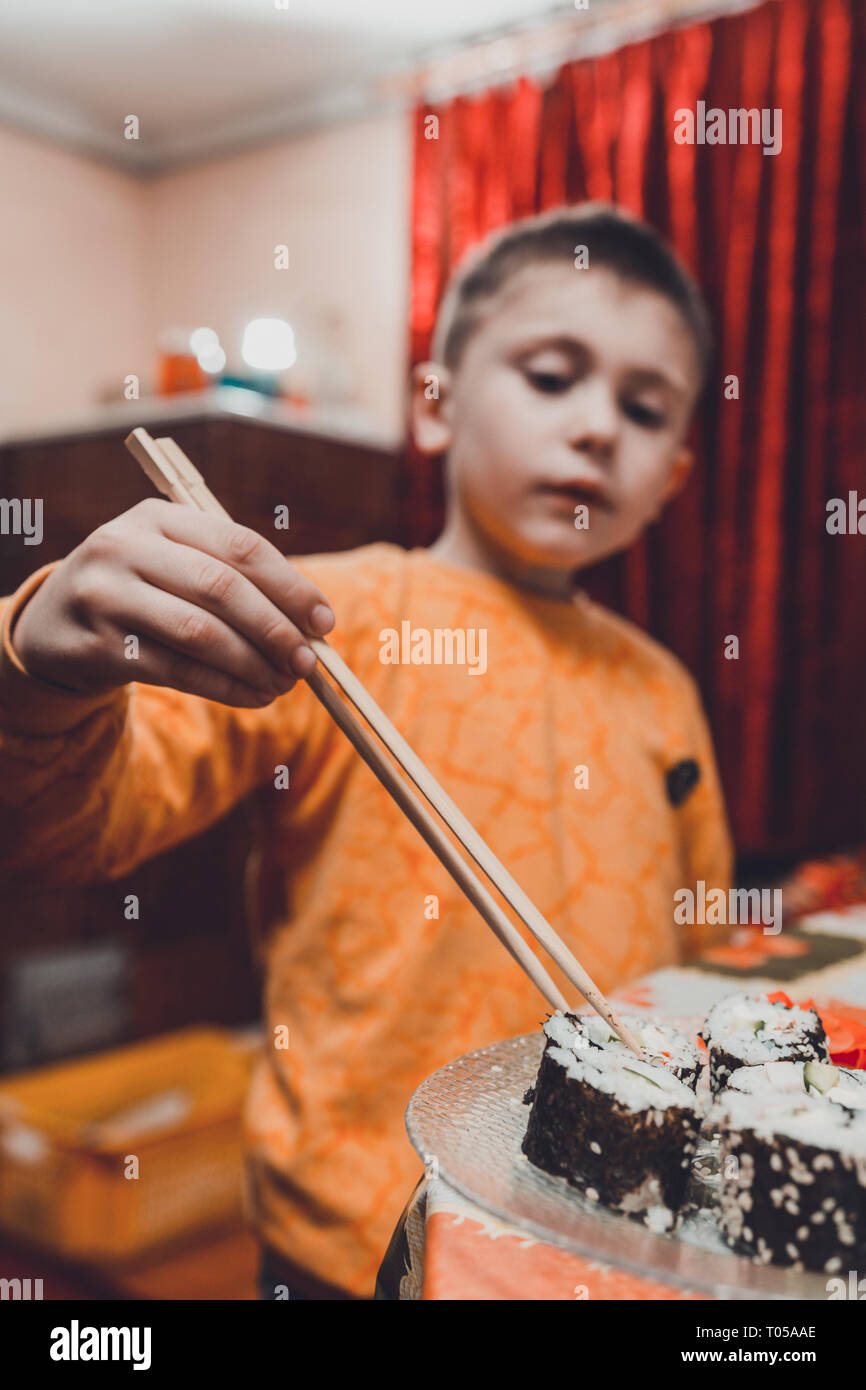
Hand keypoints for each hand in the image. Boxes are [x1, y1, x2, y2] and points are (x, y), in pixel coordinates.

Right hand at [12, 498, 335, 707]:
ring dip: (253, 664)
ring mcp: (107, 595)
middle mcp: (126, 547)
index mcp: (157, 516)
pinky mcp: (98, 644)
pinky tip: (253, 697)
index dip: (289, 585)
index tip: (324, 621)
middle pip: (221, 588)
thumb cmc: (141, 590)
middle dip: (275, 629)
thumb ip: (233, 579)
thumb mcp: (175, 563)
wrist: (54, 624)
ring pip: (199, 633)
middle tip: (308, 662)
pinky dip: (224, 687)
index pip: (239, 545)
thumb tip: (312, 624)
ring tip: (284, 685)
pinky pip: (176, 670)